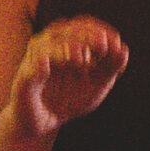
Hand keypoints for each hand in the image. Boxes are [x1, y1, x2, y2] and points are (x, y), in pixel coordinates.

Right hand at [8, 16, 125, 139]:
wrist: (42, 125)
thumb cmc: (67, 101)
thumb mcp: (96, 85)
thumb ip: (110, 69)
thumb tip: (124, 49)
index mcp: (66, 46)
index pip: (82, 26)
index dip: (100, 30)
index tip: (115, 43)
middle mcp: (48, 48)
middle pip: (64, 28)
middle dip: (85, 35)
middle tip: (103, 45)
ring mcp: (35, 62)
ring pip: (47, 42)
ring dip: (66, 46)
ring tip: (82, 59)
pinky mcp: (25, 78)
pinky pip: (33, 65)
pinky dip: (45, 62)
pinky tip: (61, 67)